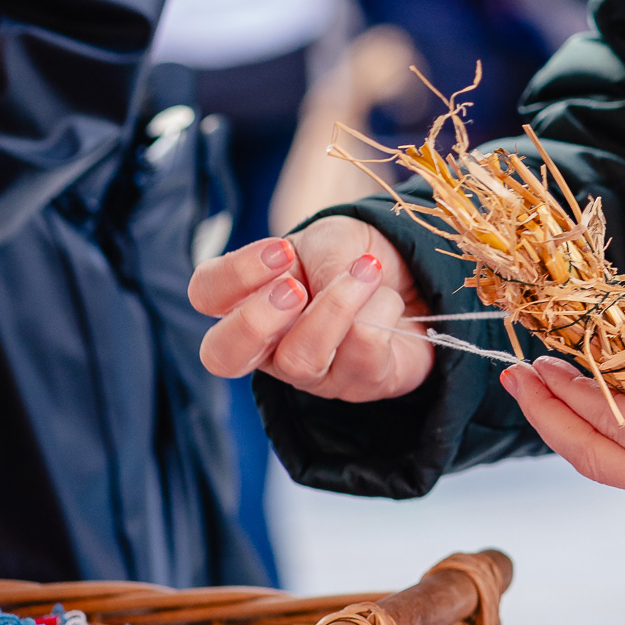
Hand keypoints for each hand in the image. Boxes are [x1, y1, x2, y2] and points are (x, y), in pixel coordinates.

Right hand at [190, 217, 433, 401]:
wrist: (418, 273)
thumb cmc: (356, 256)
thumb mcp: (331, 240)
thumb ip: (315, 262)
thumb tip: (321, 295)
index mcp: (248, 297)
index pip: (207, 293)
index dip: (236, 274)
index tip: (283, 251)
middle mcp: (268, 344)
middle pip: (222, 355)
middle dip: (256, 321)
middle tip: (295, 289)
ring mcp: (309, 372)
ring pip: (301, 358)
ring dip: (338, 305)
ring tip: (368, 271)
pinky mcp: (356, 385)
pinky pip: (360, 353)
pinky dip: (381, 311)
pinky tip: (391, 300)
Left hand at [500, 357, 624, 572]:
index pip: (622, 419)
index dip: (575, 391)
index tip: (542, 363)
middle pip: (596, 458)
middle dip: (549, 417)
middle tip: (516, 378)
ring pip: (612, 476)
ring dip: (573, 435)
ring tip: (548, 398)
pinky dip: (612, 453)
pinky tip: (604, 428)